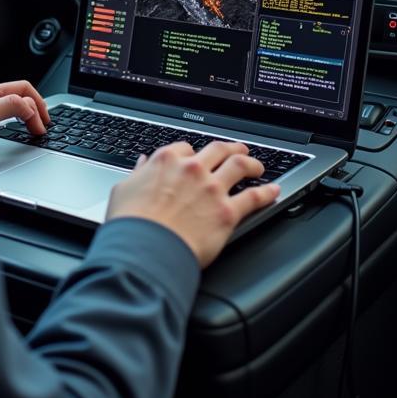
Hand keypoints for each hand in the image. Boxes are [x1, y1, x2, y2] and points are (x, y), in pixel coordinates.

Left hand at [0, 81, 49, 152]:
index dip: (38, 104)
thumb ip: (9, 106)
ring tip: (33, 126)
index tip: (43, 124)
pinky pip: (2, 117)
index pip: (24, 89)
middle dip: (36, 108)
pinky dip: (14, 122)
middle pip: (19, 96)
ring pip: (11, 106)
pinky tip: (13, 130)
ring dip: (26, 115)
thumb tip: (30, 107)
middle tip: (42, 126)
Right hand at [106, 140, 280, 267]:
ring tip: (257, 166)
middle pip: (218, 150)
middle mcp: (192, 169)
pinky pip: (253, 197)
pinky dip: (266, 192)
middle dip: (230, 148)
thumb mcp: (123, 190)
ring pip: (240, 165)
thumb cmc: (131, 224)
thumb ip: (138, 173)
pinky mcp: (227, 212)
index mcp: (166, 161)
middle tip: (237, 151)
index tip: (195, 159)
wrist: (145, 249)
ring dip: (252, 163)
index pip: (185, 148)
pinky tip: (273, 190)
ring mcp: (212, 189)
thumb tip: (142, 164)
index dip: (192, 154)